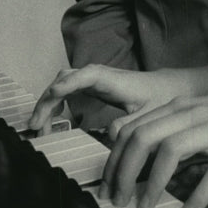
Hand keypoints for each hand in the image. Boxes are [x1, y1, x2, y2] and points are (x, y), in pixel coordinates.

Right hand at [28, 65, 187, 133]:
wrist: (171, 87)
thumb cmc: (162, 98)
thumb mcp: (151, 114)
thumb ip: (132, 123)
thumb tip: (109, 133)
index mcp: (115, 80)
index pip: (88, 75)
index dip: (70, 82)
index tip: (54, 93)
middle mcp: (102, 75)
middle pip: (67, 77)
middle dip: (48, 98)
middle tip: (36, 125)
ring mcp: (97, 79)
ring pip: (64, 81)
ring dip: (49, 100)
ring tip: (40, 126)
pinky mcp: (95, 85)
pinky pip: (69, 87)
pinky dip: (57, 99)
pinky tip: (55, 117)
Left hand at [101, 88, 207, 207]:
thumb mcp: (201, 115)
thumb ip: (170, 126)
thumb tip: (133, 146)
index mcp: (182, 106)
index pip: (133, 126)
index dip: (114, 157)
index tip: (107, 184)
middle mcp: (195, 113)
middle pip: (144, 137)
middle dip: (123, 172)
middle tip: (118, 200)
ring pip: (171, 150)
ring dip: (151, 183)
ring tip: (145, 206)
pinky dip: (197, 196)